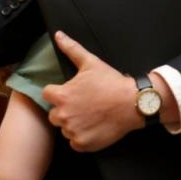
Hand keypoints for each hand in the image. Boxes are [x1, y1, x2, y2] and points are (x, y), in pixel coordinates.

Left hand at [41, 32, 144, 151]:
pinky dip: (82, 137)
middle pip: (54, 114)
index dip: (58, 92)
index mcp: (61, 96)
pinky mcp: (83, 144)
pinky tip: (94, 127)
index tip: (72, 93)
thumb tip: (58, 35)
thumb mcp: (90, 62)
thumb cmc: (111, 82)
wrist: (133, 103)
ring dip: (73, 124)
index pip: (47, 94)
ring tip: (90, 115)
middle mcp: (63, 115)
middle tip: (83, 105)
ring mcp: (73, 131)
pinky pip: (74, 143)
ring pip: (64, 129)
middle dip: (64, 109)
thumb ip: (71, 49)